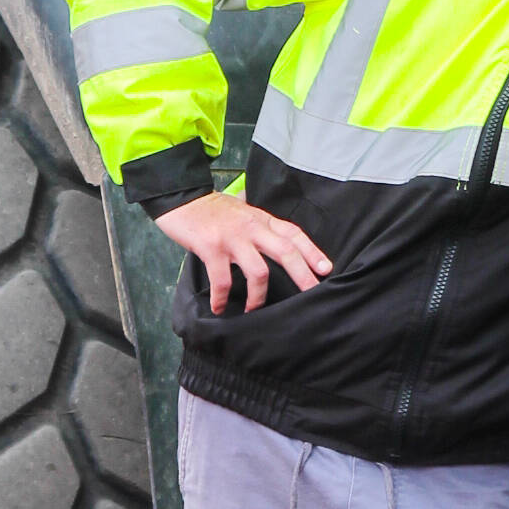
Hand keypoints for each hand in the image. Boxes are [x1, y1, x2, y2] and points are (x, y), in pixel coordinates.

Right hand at [153, 192, 331, 313]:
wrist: (182, 198)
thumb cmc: (214, 209)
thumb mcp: (244, 211)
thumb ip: (260, 225)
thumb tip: (278, 238)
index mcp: (262, 220)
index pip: (294, 234)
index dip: (312, 251)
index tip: (326, 268)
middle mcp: (252, 228)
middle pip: (285, 251)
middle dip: (301, 274)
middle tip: (311, 293)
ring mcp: (233, 238)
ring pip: (258, 271)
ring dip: (258, 296)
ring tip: (253, 310)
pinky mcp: (211, 248)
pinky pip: (222, 279)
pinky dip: (221, 297)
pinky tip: (219, 307)